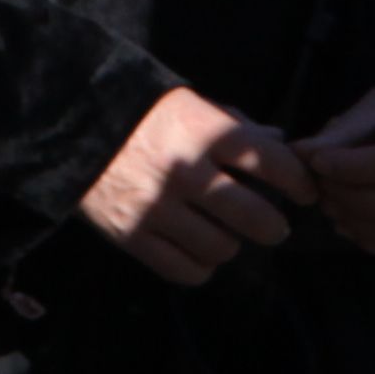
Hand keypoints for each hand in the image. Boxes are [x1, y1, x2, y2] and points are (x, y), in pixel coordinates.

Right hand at [80, 86, 309, 286]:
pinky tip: (200, 252)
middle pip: (255, 217)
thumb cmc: (138, 111)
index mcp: (203, 132)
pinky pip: (185, 270)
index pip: (271, 163)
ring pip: (222, 248)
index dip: (299, 181)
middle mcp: (185, 172)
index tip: (305, 191)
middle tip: (275, 225)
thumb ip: (234, 124)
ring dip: (233, 244)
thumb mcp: (188, 103)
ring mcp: (158, 208)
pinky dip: (200, 266)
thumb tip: (280, 144)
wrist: (69, 123)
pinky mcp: (132, 236)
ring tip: (228, 234)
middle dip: (275, 225)